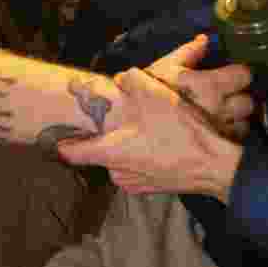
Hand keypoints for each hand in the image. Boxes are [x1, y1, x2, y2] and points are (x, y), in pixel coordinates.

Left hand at [58, 36, 252, 201]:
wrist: (215, 166)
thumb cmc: (180, 132)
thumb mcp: (154, 95)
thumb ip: (131, 81)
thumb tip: (120, 78)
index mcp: (111, 153)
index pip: (74, 152)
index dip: (62, 141)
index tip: (52, 137)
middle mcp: (118, 173)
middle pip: (102, 149)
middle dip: (107, 133)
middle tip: (116, 116)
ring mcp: (136, 184)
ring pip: (121, 157)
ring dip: (127, 142)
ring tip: (142, 125)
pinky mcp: (153, 187)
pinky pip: (138, 165)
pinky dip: (142, 152)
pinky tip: (158, 139)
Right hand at [145, 36, 254, 141]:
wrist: (129, 130)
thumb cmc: (146, 95)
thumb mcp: (165, 68)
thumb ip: (189, 52)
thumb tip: (205, 40)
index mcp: (209, 86)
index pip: (244, 76)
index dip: (238, 74)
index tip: (231, 76)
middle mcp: (219, 110)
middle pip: (249, 103)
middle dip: (239, 98)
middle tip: (227, 97)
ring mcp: (217, 134)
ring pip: (243, 125)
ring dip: (236, 119)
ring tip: (221, 116)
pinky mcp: (212, 152)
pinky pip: (232, 144)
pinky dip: (228, 137)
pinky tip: (215, 133)